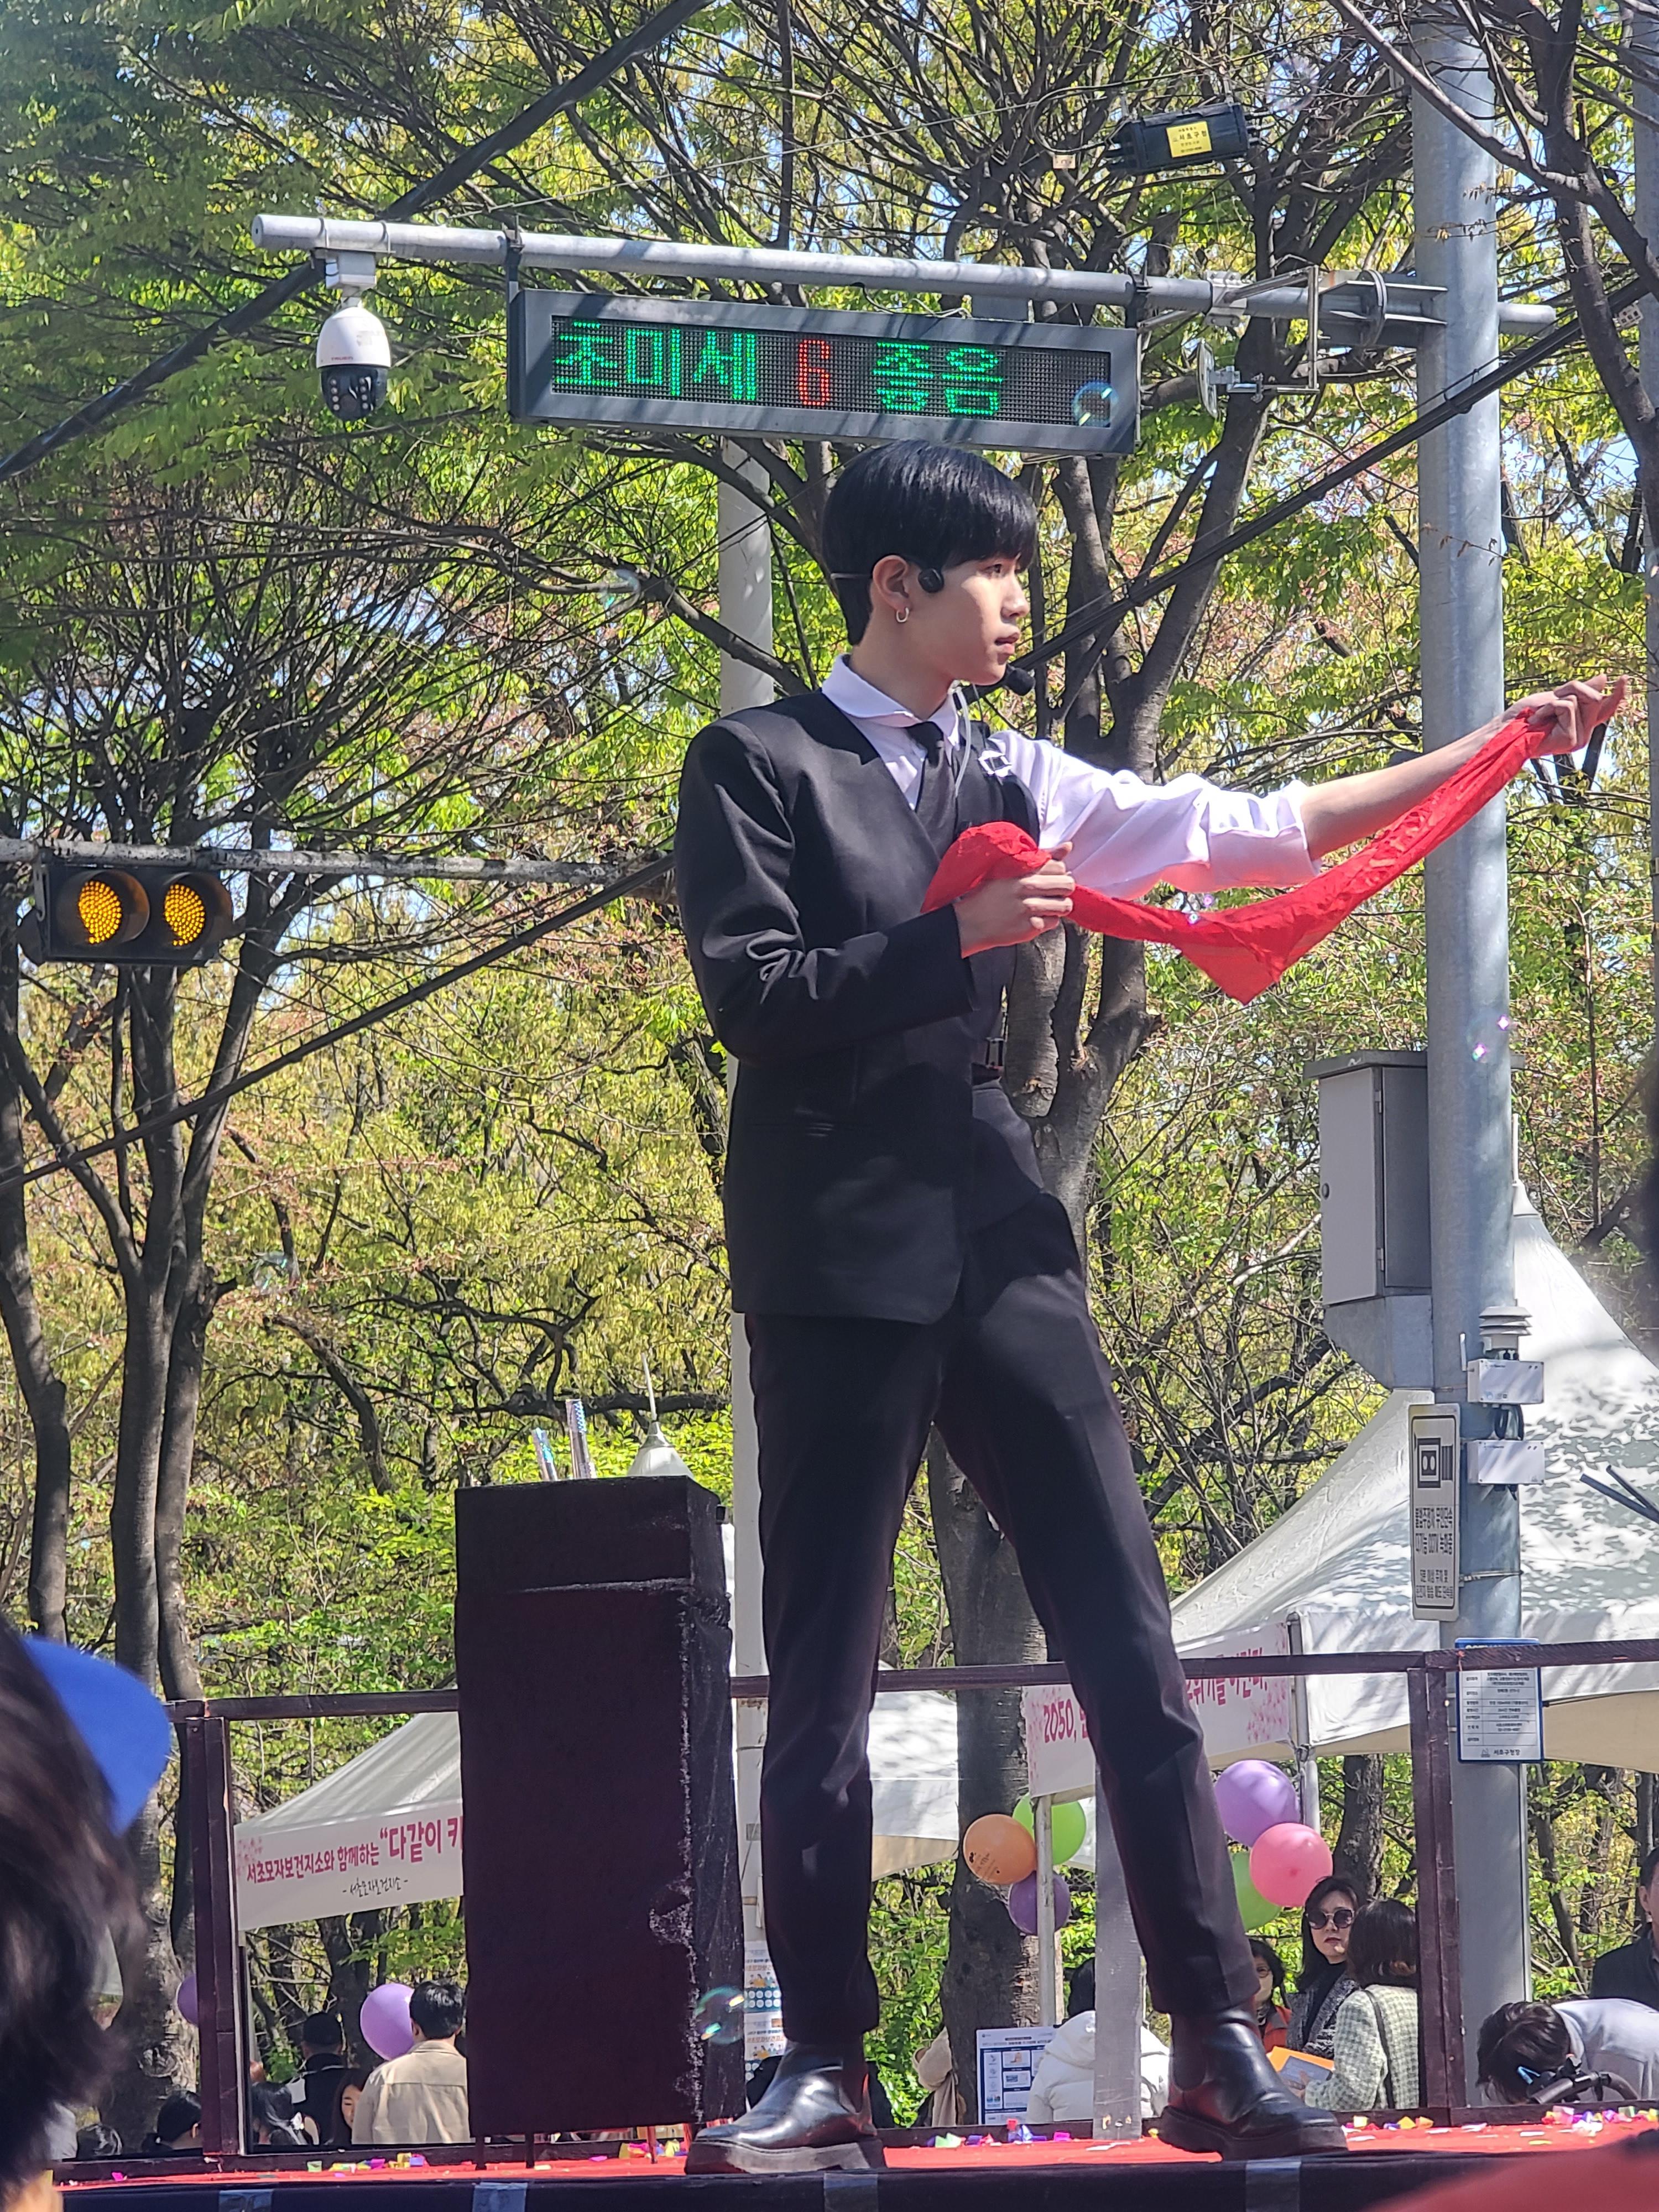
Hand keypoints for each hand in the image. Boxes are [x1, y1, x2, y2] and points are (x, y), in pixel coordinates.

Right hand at [954, 844, 1073, 955]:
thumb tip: (1068, 847)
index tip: (1049, 878)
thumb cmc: (987, 895)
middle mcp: (1026, 887)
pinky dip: (1048, 921)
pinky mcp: (1031, 927)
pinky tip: (1034, 918)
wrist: (969, 923)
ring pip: (1065, 905)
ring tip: (1044, 907)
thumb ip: (1040, 857)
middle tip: (1051, 893)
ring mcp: (1029, 908)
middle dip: (1062, 889)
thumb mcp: (1008, 869)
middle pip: (1067, 885)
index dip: (1057, 873)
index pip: (1058, 866)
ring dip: (1058, 906)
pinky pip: (1054, 922)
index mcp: (1021, 869)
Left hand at [1513, 676, 1628, 758]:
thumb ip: (1579, 692)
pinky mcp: (1571, 740)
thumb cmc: (1525, 717)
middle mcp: (1584, 733)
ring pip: (1580, 700)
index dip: (1617, 694)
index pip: (1606, 708)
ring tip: (1540, 714)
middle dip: (1571, 688)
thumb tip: (1603, 678)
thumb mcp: (1555, 698)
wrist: (1506, 730)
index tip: (1624, 679)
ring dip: (1555, 699)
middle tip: (1552, 697)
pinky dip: (1549, 707)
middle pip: (1594, 696)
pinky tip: (1537, 721)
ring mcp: (1579, 738)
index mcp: (1582, 724)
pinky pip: (1567, 707)